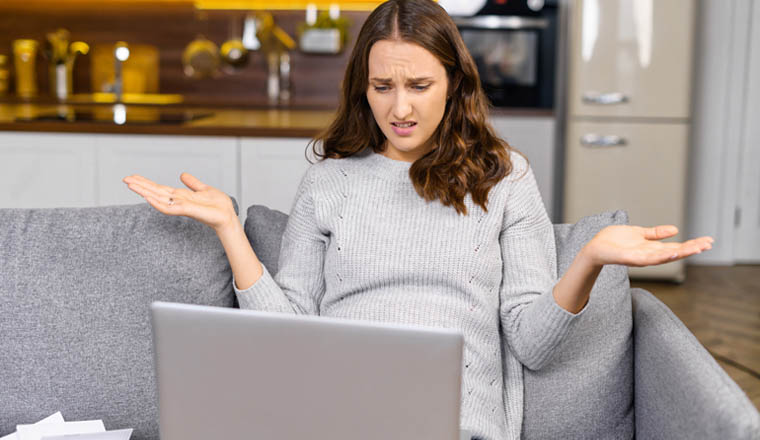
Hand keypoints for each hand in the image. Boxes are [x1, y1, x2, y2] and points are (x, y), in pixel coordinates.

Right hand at [123, 173, 236, 231]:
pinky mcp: (187, 210)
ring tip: (130, 185)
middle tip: (124, 179)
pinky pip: (169, 208)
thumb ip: (192, 183)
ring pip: (158, 199)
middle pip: (155, 192)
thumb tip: (182, 174)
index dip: (146, 182)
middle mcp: (178, 201)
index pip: (159, 188)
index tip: (133, 177)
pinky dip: (158, 203)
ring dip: (144, 192)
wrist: (228, 215)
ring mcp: (181, 206)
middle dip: (140, 186)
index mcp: (180, 195)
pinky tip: (148, 198)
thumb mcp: (204, 189)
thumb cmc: (218, 205)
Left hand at [584, 224, 713, 267]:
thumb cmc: (614, 241)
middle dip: (692, 248)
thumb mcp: (639, 233)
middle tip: (709, 244)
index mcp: (652, 248)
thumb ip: (655, 233)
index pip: (676, 247)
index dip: (692, 244)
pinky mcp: (630, 258)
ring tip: (696, 247)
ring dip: (681, 252)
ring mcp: (640, 258)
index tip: (708, 241)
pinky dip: (660, 256)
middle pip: (675, 252)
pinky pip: (647, 258)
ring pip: (664, 256)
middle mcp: (649, 254)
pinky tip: (672, 252)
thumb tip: (675, 229)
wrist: (595, 248)